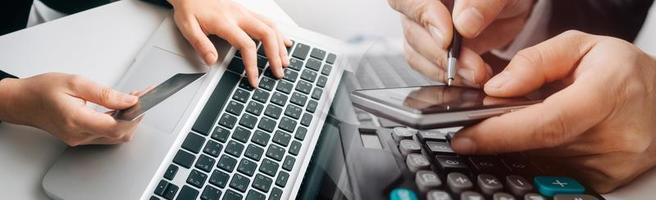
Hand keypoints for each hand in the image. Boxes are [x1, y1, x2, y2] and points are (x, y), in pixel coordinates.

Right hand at [0, 73, 142, 145]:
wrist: (23, 102)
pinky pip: (106, 135)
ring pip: (115, 137)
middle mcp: (79, 135)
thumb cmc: (43, 90)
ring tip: (133, 100)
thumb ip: (105, 94)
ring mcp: (80, 139)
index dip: (134, 116)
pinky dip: (118, 123)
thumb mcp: (76, 83)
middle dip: (135, 117)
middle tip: (142, 97)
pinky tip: (121, 109)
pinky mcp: (81, 138)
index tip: (144, 102)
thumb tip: (128, 100)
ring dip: (128, 120)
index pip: (115, 127)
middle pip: (119, 134)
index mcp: (76, 120)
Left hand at [170, 0, 291, 85]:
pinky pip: (268, 21)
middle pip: (267, 34)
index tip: (254, 80)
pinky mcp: (246, 11)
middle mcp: (239, 15)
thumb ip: (201, 44)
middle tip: (278, 72)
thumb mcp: (187, 27)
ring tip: (285, 61)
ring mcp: (245, 12)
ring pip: (271, 26)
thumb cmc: (189, 8)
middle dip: (275, 56)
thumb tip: (211, 61)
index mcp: (225, 22)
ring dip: (280, 45)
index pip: (246, 45)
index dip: (253, 65)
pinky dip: (279, 34)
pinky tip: (284, 42)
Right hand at [388, 0, 534, 85]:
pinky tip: (473, 76)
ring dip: (446, 70)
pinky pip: (430, 68)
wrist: (512, 8)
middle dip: (442, 54)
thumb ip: (483, 2)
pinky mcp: (434, 50)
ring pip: (417, 53)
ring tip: (477, 74)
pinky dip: (452, 77)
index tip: (447, 39)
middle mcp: (422, 5)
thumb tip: (463, 25)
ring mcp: (425, 28)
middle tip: (472, 66)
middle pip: (412, 31)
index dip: (424, 17)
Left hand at [450, 31, 655, 191]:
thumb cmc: (623, 71)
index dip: (500, 133)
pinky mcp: (605, 180)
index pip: (546, 123)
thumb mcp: (580, 46)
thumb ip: (535, 62)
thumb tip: (496, 89)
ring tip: (522, 123)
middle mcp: (615, 136)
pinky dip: (538, 156)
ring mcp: (612, 164)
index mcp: (608, 95)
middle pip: (538, 146)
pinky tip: (539, 140)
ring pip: (543, 161)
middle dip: (500, 136)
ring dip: (520, 146)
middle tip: (477, 126)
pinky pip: (556, 171)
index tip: (465, 137)